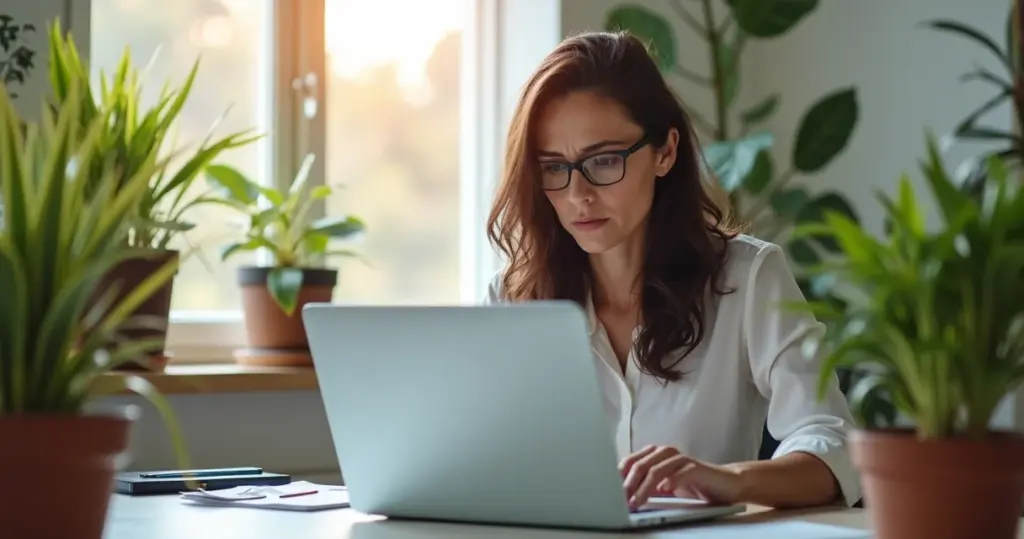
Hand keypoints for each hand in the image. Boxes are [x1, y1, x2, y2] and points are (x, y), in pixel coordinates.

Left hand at [619, 445, 745, 508]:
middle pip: (640, 466)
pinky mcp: (696, 467)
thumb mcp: (664, 486)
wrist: (723, 484)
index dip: (618, 478)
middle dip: (627, 485)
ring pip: (656, 470)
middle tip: (620, 501)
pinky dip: (671, 481)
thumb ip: (646, 486)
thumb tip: (622, 496)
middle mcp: (665, 453)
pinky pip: (681, 472)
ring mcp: (681, 458)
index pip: (630, 462)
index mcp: (654, 455)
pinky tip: (665, 490)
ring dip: (644, 488)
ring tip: (636, 502)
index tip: (608, 494)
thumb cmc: (692, 485)